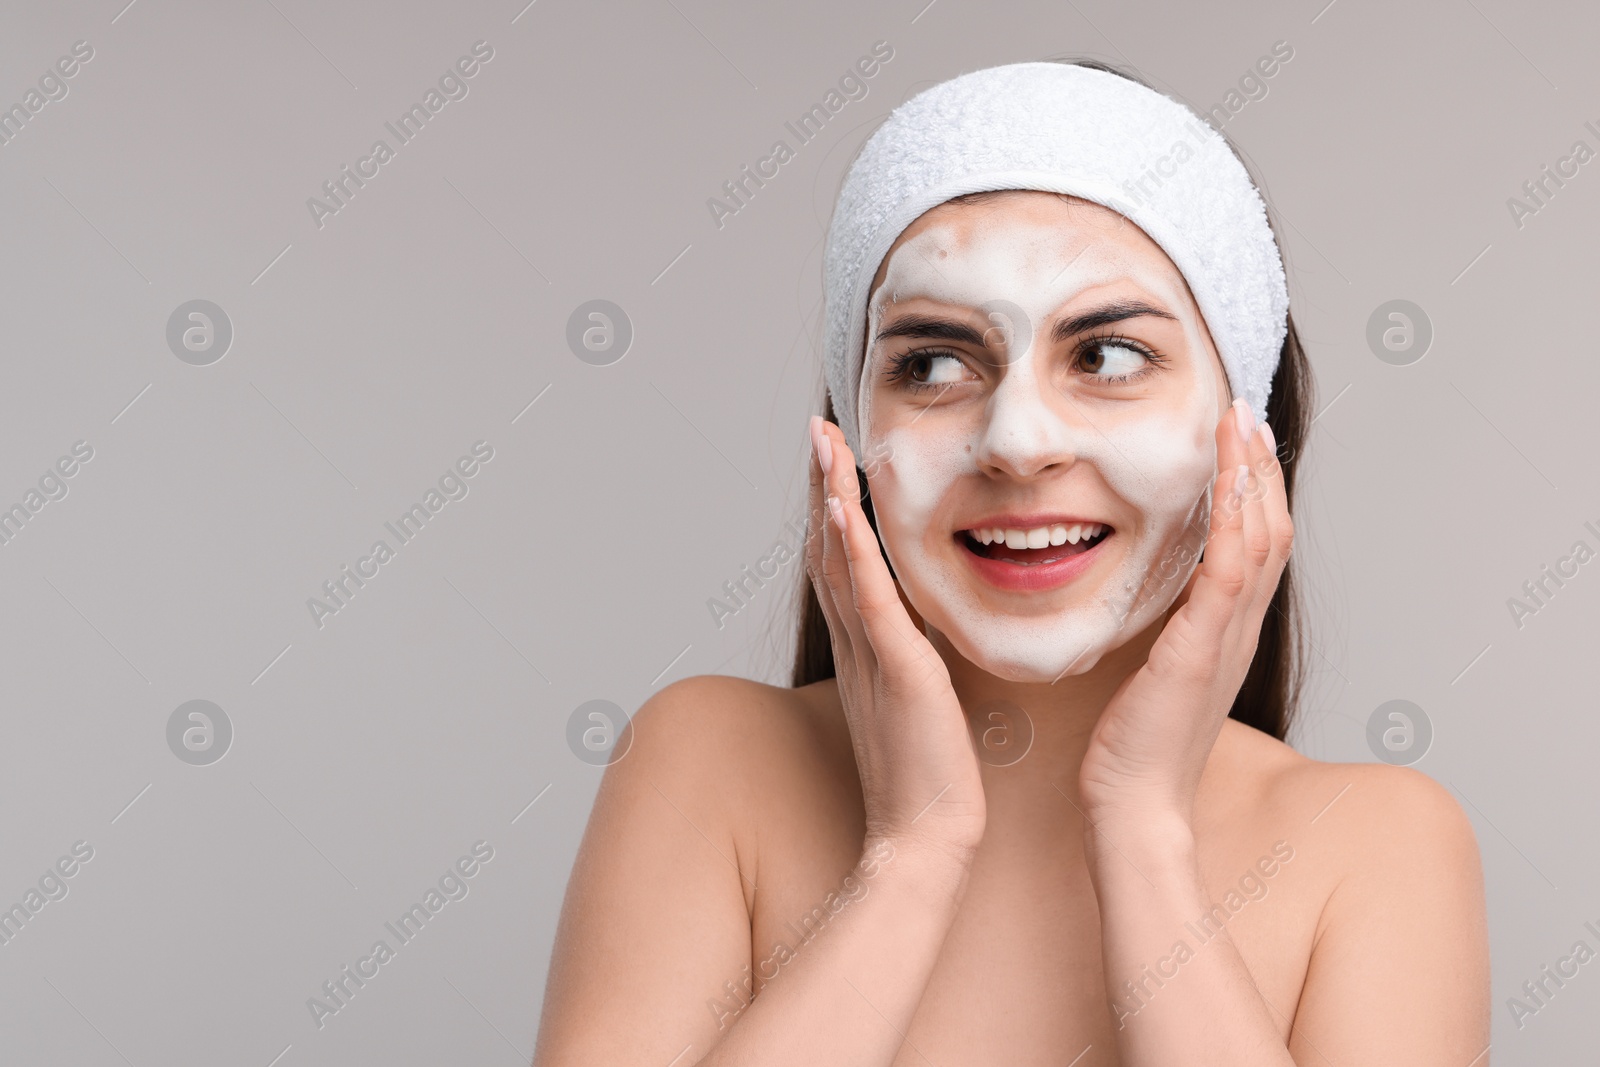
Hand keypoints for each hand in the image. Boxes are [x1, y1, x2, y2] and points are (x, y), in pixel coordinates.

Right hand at [806, 416, 985, 860]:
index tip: (835, 459)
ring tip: (822, 437)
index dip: (835, 509)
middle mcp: (858, 644)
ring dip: (829, 494)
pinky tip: (841, 503)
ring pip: (840, 558)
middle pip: (829, 547)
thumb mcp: (923, 702)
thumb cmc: (930, 778)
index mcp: (868, 650)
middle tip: (817, 427)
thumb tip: (927, 635)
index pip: (844, 565)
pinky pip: (867, 595)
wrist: (925, 838)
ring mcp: (871, 653)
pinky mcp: (895, 668)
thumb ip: (917, 662)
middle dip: (822, 484)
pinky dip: (852, 546)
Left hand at [1076, 400, 1293, 825]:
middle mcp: (1237, 631)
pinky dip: (1230, 523)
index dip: (1254, 489)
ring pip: (1257, 541)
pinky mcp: (1200, 650)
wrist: (1135, 807)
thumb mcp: (1154, 672)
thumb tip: (1150, 595)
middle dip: (1260, 467)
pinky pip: (1226, 574)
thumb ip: (1163, 631)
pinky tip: (1224, 482)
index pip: (1255, 545)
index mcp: (1226, 633)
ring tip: (1240, 425)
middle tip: (1247, 413)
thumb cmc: (1133, 748)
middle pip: (1269, 530)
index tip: (1238, 439)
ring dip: (1250, 478)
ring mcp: (1224, 639)